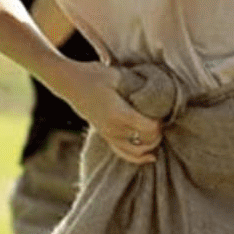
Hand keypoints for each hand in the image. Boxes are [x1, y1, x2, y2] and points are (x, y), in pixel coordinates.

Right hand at [44, 61, 162, 164]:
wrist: (70, 83)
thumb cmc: (94, 75)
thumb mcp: (116, 75)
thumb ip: (134, 84)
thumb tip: (154, 92)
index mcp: (119, 114)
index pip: (148, 128)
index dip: (159, 124)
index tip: (163, 113)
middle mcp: (114, 129)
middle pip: (145, 141)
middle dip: (157, 134)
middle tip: (162, 121)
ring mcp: (108, 134)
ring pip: (135, 152)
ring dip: (150, 146)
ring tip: (158, 137)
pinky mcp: (105, 136)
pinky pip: (123, 153)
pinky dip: (137, 157)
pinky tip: (150, 157)